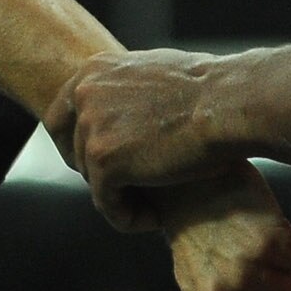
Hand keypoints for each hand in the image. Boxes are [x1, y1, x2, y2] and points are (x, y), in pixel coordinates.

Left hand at [49, 47, 242, 227]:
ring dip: (120, 197)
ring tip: (155, 206)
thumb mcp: (155, 74)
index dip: (76, 148)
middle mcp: (84, 94)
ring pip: (91, 180)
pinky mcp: (104, 161)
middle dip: (98, 175)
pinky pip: (106, 203)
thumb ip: (127, 90)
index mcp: (93, 71)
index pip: (60, 118)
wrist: (231, 103)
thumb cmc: (213, 91)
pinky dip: (127, 216)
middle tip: (132, 190)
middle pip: (72, 152)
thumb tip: (122, 105)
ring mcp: (91, 127)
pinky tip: (155, 219)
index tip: (100, 166)